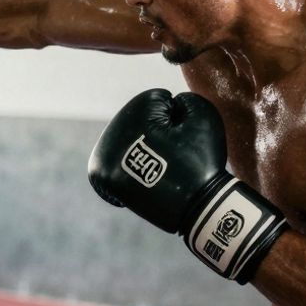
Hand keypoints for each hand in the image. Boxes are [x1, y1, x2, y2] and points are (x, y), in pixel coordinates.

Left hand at [88, 89, 287, 283]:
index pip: (156, 100)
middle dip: (154, 132)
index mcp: (136, 112)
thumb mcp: (204, 116)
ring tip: (157, 165)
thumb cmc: (202, 161)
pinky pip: (111, 161)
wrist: (195, 207)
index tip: (182, 137)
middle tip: (170, 155)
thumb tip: (168, 104)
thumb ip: (184, 99)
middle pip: (136, 120)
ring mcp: (103, 154)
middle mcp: (113, 131)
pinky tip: (141, 173)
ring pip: (124, 139)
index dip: (176, 117)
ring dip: (138, 147)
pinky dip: (125, 166)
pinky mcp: (101, 175)